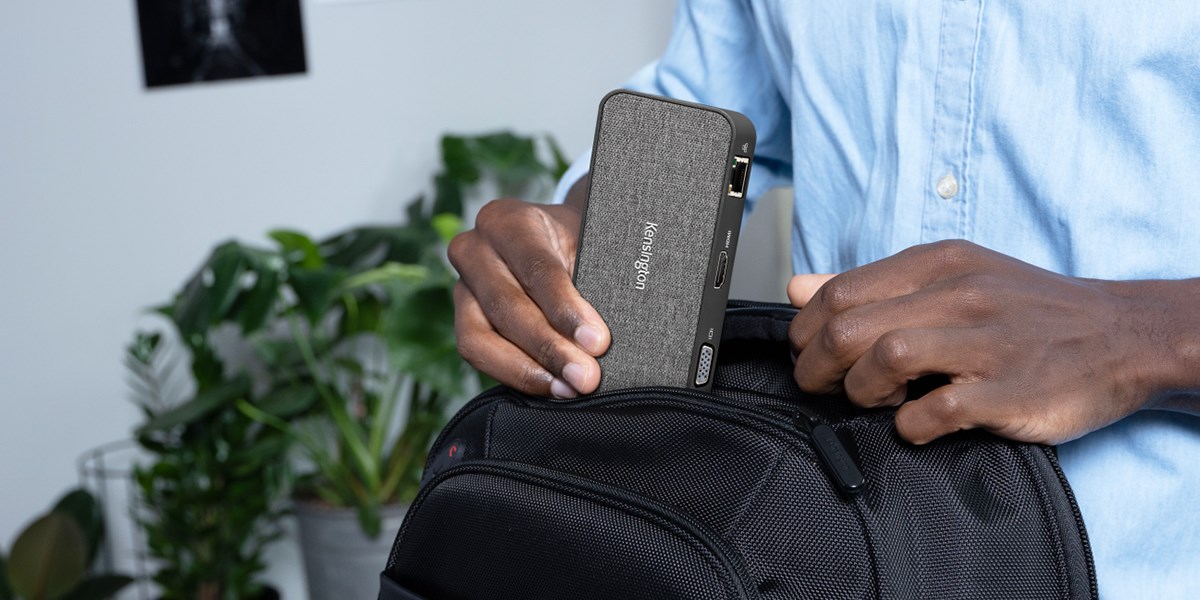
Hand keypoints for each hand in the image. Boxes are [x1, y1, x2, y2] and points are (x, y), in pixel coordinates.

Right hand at [448, 192, 609, 398]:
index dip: (566, 309)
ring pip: (480, 336)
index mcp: (507, 220)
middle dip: (549, 347)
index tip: (597, 341)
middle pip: (506, 305)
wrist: (561, 245)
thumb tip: (603, 338)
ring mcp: (462, 286)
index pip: (536, 267)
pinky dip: (515, 374)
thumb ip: (593, 282)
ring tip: (569, 387)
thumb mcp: (590, 247)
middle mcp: (474, 248)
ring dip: (528, 369)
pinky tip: (551, 386)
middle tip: (587, 376)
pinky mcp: (462, 319)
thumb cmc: (579, 245)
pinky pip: (477, 354)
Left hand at [786, 240, 1198, 444]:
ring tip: (873, 401)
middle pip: (849, 326)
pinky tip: (915, 423)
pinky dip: (910, 424)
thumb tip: (799, 287)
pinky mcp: (1009, 391)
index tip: (807, 353)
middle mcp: (959, 295)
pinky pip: (935, 410)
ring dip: (860, 391)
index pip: (838, 291)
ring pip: (885, 357)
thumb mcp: (951, 277)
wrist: (1123, 334)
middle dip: (817, 365)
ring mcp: (985, 342)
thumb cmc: (1028, 310)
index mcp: (937, 263)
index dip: (806, 329)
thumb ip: (872, 285)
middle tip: (822, 387)